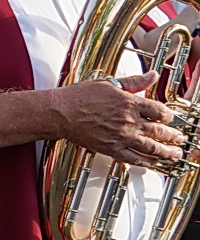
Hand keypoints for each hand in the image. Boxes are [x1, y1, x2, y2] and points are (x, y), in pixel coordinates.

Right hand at [54, 74, 184, 166]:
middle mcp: (128, 121)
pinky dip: (147, 162)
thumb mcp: (108, 83)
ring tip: (175, 154)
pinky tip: (153, 163)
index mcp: (129, 103)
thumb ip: (134, 81)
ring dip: (167, 152)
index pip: (160, 111)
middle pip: (160, 131)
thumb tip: (152, 75)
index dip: (169, 116)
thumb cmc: (79, 97)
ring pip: (152, 147)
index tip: (169, 118)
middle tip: (179, 138)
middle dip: (174, 136)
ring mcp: (121, 136)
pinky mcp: (111, 148)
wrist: (60, 112)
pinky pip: (134, 159)